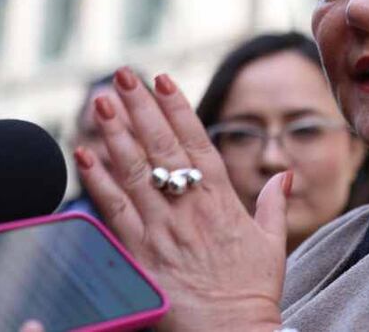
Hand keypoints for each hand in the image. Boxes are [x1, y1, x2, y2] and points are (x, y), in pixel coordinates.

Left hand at [77, 68, 288, 331]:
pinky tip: (84, 155)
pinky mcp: (139, 255)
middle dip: (140, 108)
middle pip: (160, 147)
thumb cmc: (252, 293)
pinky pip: (113, 212)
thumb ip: (274, 204)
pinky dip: (97, 182)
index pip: (197, 142)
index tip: (162, 79)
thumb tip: (285, 175)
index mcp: (222, 201)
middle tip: (121, 75)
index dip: (178, 109)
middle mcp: (189, 209)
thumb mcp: (273, 244)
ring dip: (115, 133)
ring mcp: (162, 230)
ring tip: (100, 100)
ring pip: (134, 172)